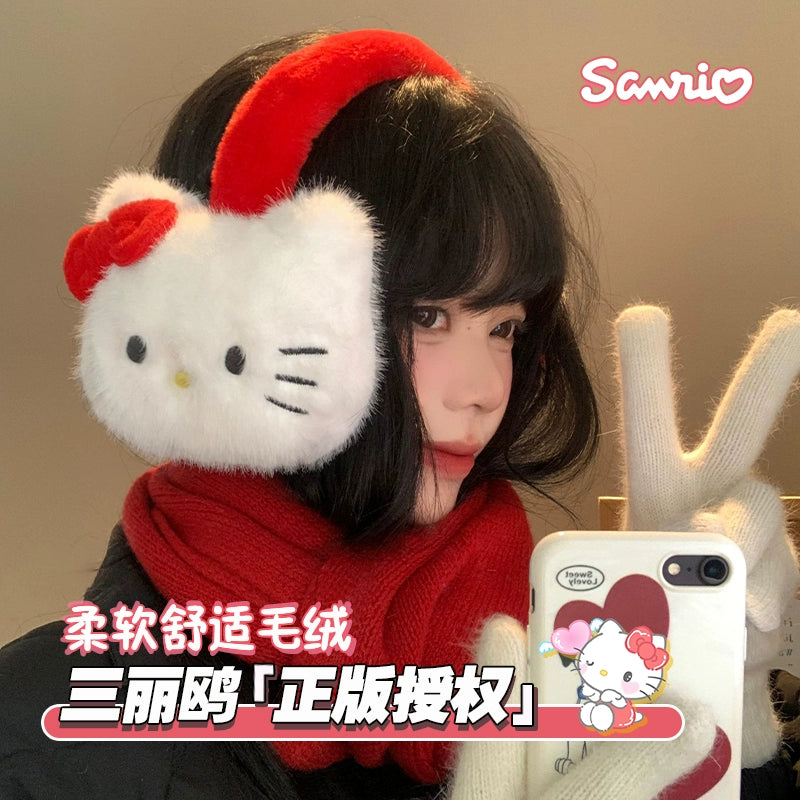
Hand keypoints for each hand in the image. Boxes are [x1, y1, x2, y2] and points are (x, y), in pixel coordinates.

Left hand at [615, 305, 799, 765]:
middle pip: (743, 423)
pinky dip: (760, 600)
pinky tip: (744, 623)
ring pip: (762, 513)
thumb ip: (644, 580)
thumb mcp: (619, 579)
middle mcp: (714, 490)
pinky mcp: (786, 571)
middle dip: (767, 373)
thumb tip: (730, 597)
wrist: (702, 644)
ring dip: (740, 548)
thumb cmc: (645, 594)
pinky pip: (779, 577)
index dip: (647, 369)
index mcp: (659, 480)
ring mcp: (754, 529)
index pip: (649, 417)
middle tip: (794, 324)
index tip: (644, 314)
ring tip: (720, 592)